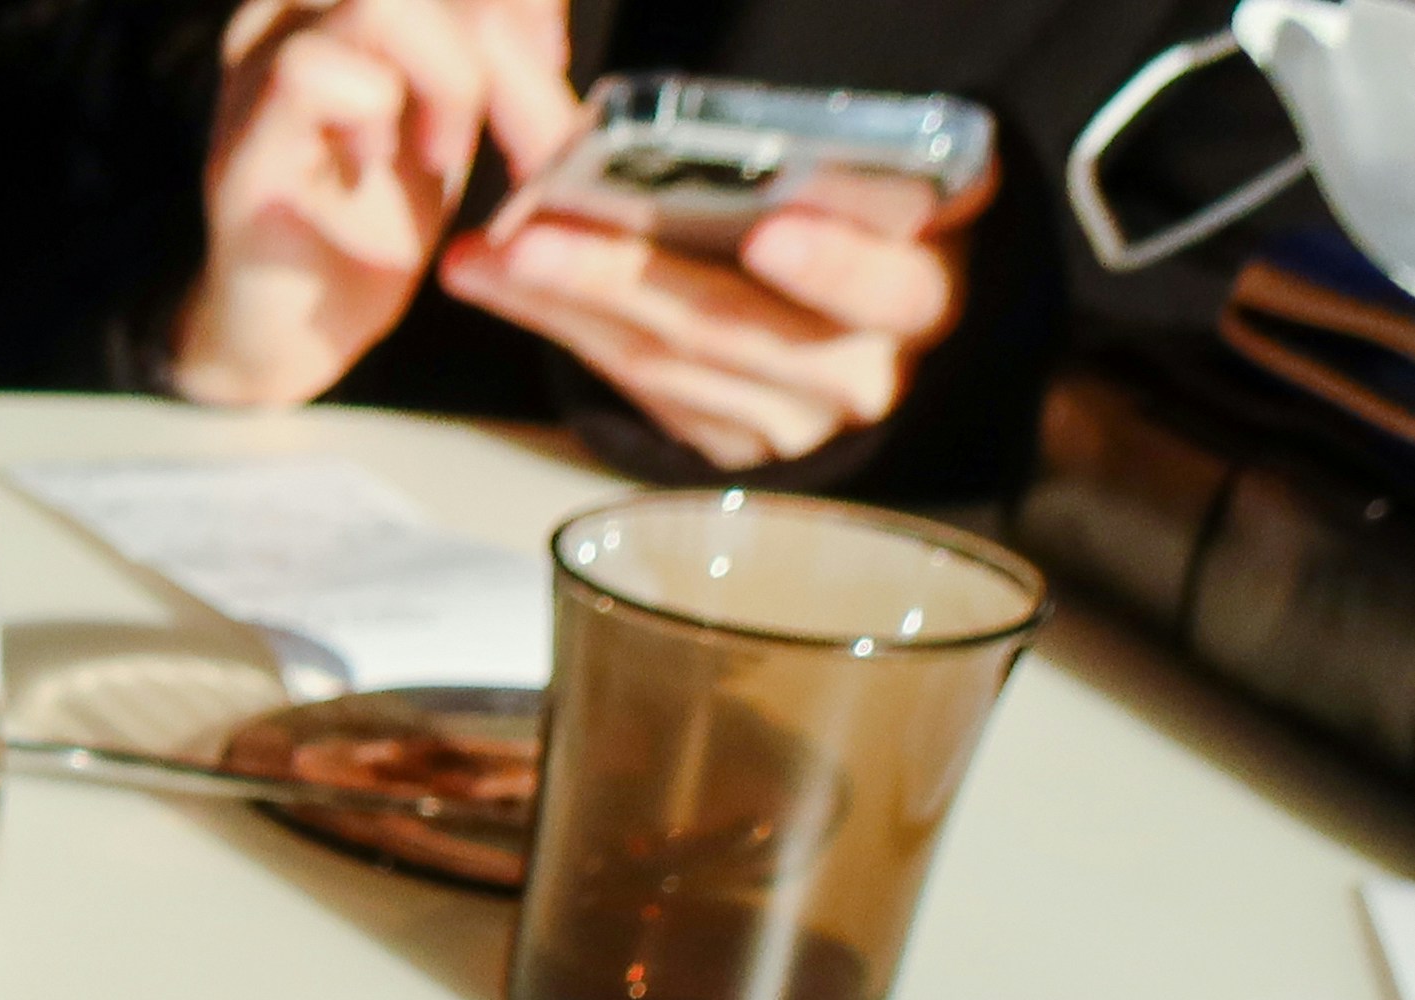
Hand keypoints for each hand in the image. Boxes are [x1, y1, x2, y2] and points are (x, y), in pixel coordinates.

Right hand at [172, 0, 587, 407]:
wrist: (300, 331)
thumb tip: (542, 4)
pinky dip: (374, 114)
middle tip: (521, 120)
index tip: (549, 58)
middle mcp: (289, 12)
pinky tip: (378, 166)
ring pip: (378, 3)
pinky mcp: (241, 144)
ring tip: (445, 151)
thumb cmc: (372, 219)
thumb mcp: (452, 112)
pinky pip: (308, 72)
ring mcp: (256, 70)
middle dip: (496, 35)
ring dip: (447, 76)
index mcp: (337, 2)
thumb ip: (485, 49)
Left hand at [436, 206, 960, 467]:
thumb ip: (806, 162)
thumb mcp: (859, 186)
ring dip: (565, 304)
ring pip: (671, 363)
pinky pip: (640, 391)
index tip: (772, 233)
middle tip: (536, 240)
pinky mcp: (738, 450)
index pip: (890, 280)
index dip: (835, 262)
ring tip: (488, 254)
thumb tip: (654, 132)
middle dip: (627, 279)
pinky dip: (565, 330)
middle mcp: (873, 365)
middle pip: (742, 327)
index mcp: (928, 283)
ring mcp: (801, 421)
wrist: (865, 322)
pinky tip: (501, 285)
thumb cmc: (858, 219)